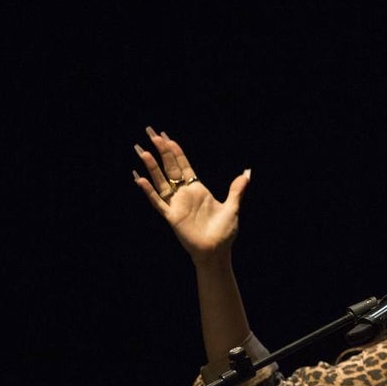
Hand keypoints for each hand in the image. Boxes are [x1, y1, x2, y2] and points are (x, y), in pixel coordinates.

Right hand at [132, 127, 250, 261]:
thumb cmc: (224, 232)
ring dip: (152, 167)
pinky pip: (157, 202)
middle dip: (161, 151)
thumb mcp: (232, 207)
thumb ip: (237, 189)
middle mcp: (184, 194)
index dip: (175, 151)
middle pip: (170, 168)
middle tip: (151, 133)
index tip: (166, 137)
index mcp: (198, 189)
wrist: (217, 252)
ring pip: (160, 181)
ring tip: (142, 151)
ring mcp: (176, 204)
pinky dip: (149, 191)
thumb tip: (247, 173)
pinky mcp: (171, 217)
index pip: (183, 165)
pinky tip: (140, 179)